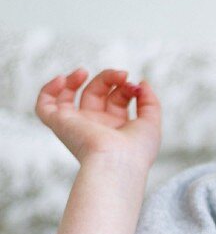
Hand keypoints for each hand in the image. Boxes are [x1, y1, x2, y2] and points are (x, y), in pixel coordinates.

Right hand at [35, 68, 161, 168]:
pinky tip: (62, 79)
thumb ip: (150, 101)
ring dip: (76, 79)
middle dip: (108, 79)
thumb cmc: (136, 150)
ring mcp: (77, 125)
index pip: (117, 98)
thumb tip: (142, 83)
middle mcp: (95, 126)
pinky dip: (49, 90)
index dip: (125, 87)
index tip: (135, 86)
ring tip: (85, 71)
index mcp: (116, 128)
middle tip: (122, 75)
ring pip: (69, 97)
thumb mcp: (151, 121)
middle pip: (96, 93)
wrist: (117, 162)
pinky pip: (44, 106)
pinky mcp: (60, 124)